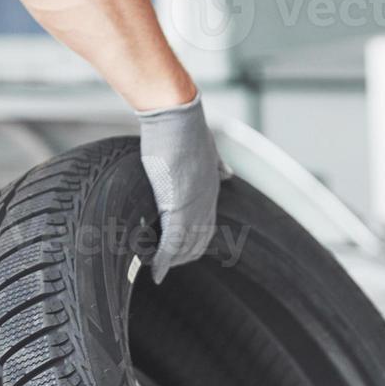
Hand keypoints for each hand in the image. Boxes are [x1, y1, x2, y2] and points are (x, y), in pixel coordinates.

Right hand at [137, 97, 224, 283]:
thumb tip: (228, 173)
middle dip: (183, 255)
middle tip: (165, 264)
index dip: (194, 240)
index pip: (206, 225)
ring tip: (157, 268)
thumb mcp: (207, 148)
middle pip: (199, 241)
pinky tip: (156, 270)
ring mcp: (194, 206)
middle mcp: (207, 201)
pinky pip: (172, 242)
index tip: (180, 249)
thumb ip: (217, 164)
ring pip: (186, 246)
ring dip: (171, 261)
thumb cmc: (183, 127)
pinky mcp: (178, 207)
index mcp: (211, 188)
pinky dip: (164, 260)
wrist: (175, 115)